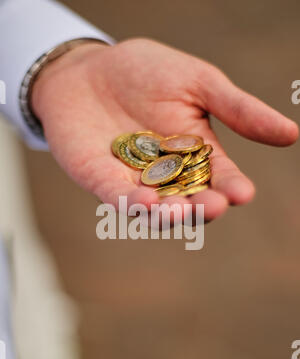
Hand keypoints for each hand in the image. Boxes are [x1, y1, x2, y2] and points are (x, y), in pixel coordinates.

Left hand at [32, 38, 297, 220]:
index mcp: (197, 154)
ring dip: (169, 214)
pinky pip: (117, 198)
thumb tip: (291, 134)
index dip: (231, 187)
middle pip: (190, 200)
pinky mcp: (102, 180)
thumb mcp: (199, 83)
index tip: (243, 193)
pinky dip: (131, 202)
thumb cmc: (147, 72)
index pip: (220, 177)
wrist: (89, 68)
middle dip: (202, 207)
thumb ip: (238, 110)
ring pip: (156, 209)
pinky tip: (143, 201)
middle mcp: (169, 175)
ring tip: (180, 211)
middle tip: (213, 206)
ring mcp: (135, 181)